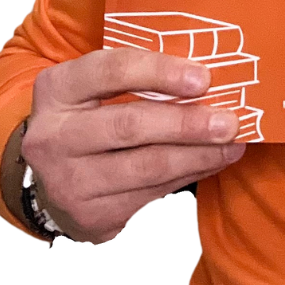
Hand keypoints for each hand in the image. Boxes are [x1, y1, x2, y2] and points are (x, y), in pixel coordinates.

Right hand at [18, 49, 245, 243]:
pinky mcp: (88, 214)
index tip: (204, 78)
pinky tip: (212, 162)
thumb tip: (210, 76)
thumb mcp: (100, 89)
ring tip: (232, 144)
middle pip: (130, 125)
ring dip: (198, 155)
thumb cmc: (93, 116)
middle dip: (187, 123)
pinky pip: (151, 194)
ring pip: (146, 166)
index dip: (161, 72)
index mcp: (58, 88)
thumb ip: (143, 77)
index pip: (112, 70)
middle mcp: (53, 135)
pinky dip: (189, 176)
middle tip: (229, 122)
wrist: (53, 180)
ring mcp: (67, 180)